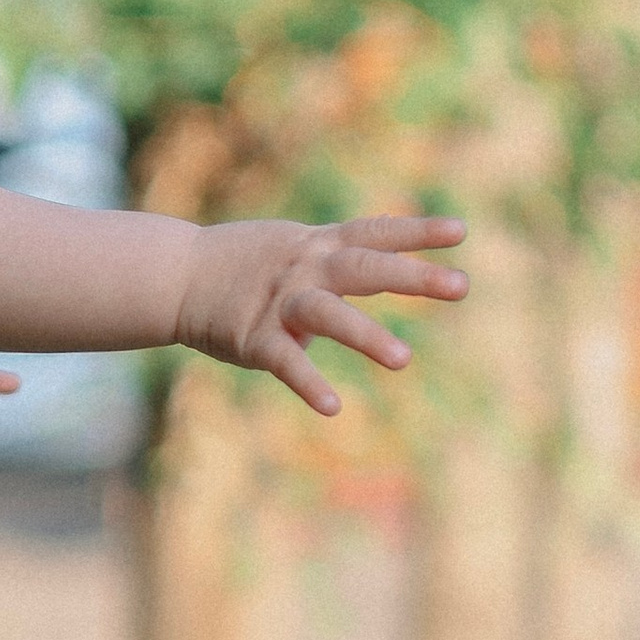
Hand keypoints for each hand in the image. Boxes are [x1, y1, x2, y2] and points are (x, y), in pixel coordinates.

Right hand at [173, 212, 468, 417]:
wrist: (176, 274)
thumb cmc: (243, 262)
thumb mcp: (294, 246)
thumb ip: (337, 256)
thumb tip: (385, 269)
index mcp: (319, 246)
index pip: (375, 232)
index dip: (417, 232)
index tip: (461, 232)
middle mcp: (305, 268)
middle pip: (365, 268)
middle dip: (414, 277)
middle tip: (462, 286)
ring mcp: (280, 301)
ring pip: (329, 315)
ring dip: (366, 336)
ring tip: (404, 360)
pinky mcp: (254, 337)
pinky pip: (286, 362)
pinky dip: (309, 384)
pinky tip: (334, 408)